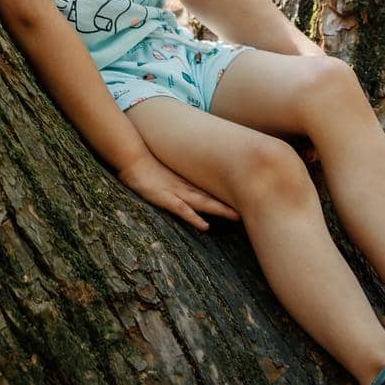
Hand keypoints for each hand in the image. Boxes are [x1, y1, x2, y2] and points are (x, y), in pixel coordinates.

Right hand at [117, 149, 240, 231]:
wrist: (133, 157)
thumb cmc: (148, 164)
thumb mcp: (167, 170)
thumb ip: (180, 175)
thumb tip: (193, 180)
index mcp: (187, 181)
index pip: (212, 189)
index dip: (228, 194)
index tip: (247, 196)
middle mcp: (186, 187)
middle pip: (212, 196)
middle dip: (230, 203)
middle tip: (252, 205)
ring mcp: (176, 192)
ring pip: (202, 203)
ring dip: (219, 210)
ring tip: (236, 216)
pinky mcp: (165, 198)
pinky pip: (182, 210)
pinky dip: (194, 218)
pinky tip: (205, 226)